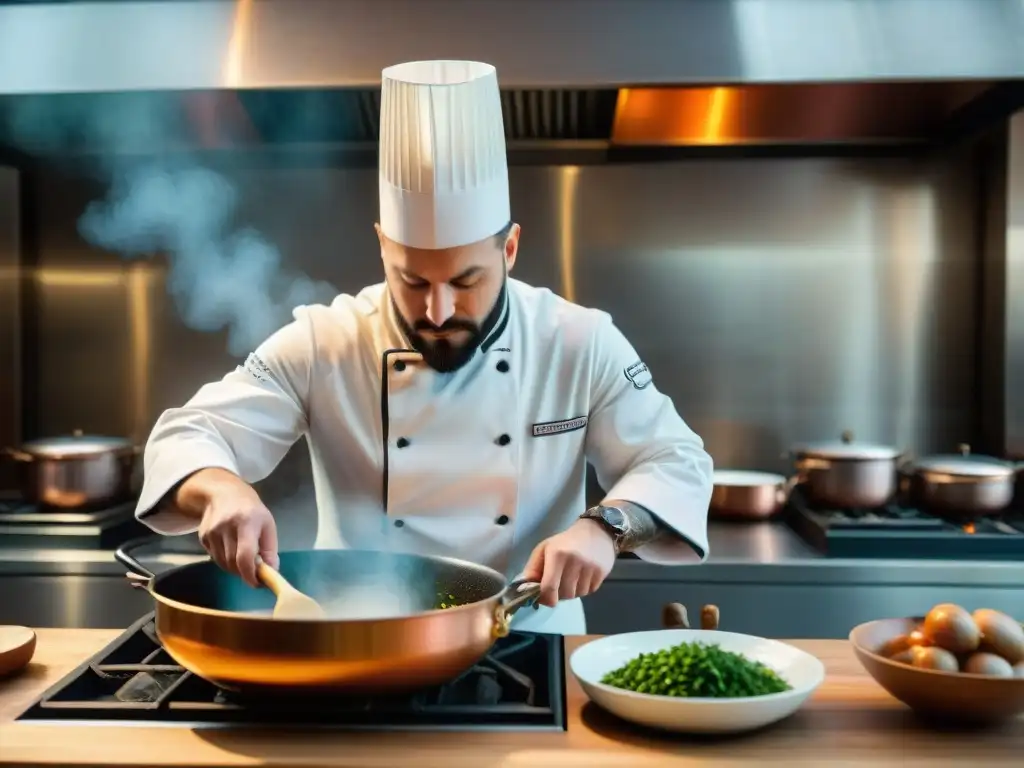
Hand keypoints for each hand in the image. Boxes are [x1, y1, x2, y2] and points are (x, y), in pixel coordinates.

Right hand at [183, 469, 278, 587]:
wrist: (223, 493)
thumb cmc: (251, 510)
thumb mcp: (267, 524)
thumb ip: (270, 549)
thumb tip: (271, 572)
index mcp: (246, 522)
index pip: (245, 556)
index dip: (251, 574)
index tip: (258, 583)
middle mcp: (226, 527)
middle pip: (233, 562)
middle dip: (245, 573)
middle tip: (254, 573)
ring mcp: (211, 532)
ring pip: (222, 564)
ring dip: (235, 568)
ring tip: (244, 559)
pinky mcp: (202, 536)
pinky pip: (214, 558)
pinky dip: (225, 560)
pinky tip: (231, 549)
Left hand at [521, 519, 616, 607]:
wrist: (596, 530)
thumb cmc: (566, 541)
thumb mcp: (544, 549)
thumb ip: (533, 569)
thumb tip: (526, 589)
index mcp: (557, 554)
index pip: (549, 588)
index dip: (544, 599)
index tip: (542, 598)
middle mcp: (575, 561)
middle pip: (564, 594)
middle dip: (558, 594)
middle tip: (558, 583)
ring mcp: (590, 567)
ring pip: (577, 595)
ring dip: (571, 591)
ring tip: (571, 577)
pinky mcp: (602, 572)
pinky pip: (589, 592)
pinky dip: (583, 589)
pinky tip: (583, 576)